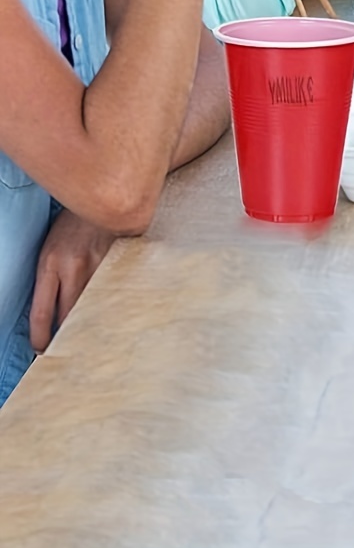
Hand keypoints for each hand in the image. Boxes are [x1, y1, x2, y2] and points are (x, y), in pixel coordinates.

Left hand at [30, 209, 114, 350]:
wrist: (105, 196)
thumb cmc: (73, 225)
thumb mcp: (50, 250)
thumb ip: (50, 279)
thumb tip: (50, 315)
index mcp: (50, 264)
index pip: (42, 313)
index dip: (40, 337)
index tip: (42, 349)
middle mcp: (74, 267)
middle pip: (69, 316)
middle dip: (67, 336)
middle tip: (67, 351)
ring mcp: (99, 265)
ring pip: (92, 307)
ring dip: (90, 323)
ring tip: (90, 337)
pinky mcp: (119, 262)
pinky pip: (111, 293)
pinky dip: (109, 305)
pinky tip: (111, 313)